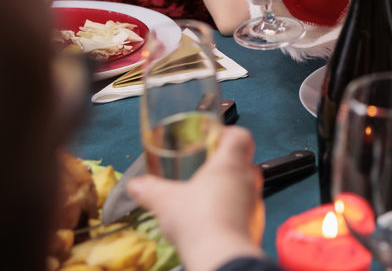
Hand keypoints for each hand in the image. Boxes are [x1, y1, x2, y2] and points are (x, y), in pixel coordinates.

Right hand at [128, 127, 265, 270]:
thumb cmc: (200, 222)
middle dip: (225, 162)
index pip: (241, 136)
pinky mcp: (254, 224)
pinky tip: (213, 219)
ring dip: (229, 187)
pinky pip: (245, 210)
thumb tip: (136, 185)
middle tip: (204, 168)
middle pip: (244, 160)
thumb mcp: (166, 201)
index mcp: (230, 164)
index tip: (212, 139)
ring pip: (245, 186)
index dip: (228, 134)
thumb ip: (149, 189)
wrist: (221, 256)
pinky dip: (232, 211)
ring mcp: (254, 203)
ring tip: (206, 196)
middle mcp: (247, 180)